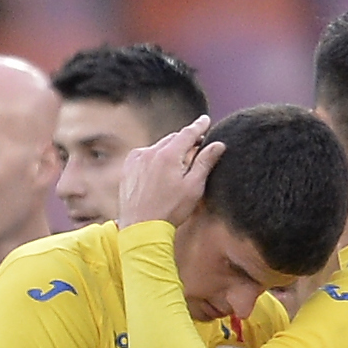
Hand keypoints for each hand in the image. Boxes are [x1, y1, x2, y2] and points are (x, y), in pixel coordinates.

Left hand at [117, 113, 220, 230]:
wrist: (142, 227)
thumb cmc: (170, 210)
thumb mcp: (194, 187)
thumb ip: (205, 162)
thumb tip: (218, 144)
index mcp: (169, 155)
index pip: (187, 133)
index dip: (199, 126)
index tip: (205, 119)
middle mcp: (151, 152)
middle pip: (173, 139)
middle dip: (185, 142)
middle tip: (196, 150)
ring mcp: (137, 159)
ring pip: (158, 147)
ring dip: (169, 151)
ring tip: (177, 167)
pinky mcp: (128, 168)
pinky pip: (145, 155)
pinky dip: (154, 158)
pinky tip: (159, 172)